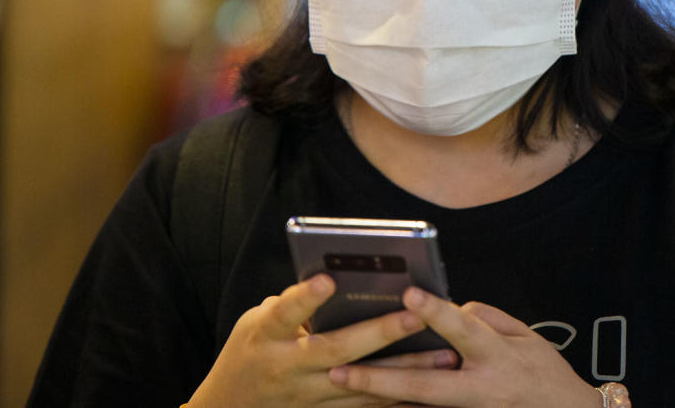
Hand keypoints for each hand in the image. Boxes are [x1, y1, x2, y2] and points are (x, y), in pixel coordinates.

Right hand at [187, 275, 459, 406]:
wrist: (229, 407)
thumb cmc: (251, 350)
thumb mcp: (257, 321)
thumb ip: (294, 303)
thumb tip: (342, 279)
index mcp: (266, 335)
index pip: (284, 313)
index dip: (304, 298)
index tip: (328, 280)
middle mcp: (286, 368)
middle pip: (335, 350)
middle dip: (379, 333)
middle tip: (417, 316)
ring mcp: (306, 396)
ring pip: (361, 383)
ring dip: (405, 370)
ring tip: (444, 355)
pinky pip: (365, 407)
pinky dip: (398, 398)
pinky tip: (430, 388)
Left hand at [328, 288, 601, 407]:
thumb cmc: (545, 372)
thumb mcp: (526, 335)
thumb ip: (486, 318)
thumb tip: (450, 310)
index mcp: (498, 356)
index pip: (463, 330)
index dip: (436, 312)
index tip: (409, 294)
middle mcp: (480, 388)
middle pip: (424, 385)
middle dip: (379, 378)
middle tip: (339, 370)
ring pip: (417, 404)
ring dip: (379, 395)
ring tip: (340, 384)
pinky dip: (398, 405)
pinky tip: (368, 399)